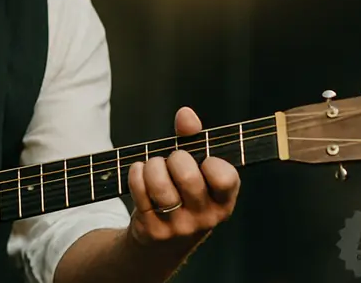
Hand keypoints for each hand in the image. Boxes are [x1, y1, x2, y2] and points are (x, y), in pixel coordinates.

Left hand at [126, 107, 239, 244]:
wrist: (160, 245)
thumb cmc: (182, 195)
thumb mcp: (195, 171)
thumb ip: (193, 139)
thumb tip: (186, 114)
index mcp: (223, 202)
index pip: (224, 178)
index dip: (210, 162)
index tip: (202, 160)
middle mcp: (205, 218)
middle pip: (187, 176)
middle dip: (175, 158)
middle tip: (172, 160)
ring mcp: (178, 227)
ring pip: (160, 184)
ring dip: (152, 166)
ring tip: (154, 167)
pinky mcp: (153, 230)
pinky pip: (139, 190)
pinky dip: (136, 174)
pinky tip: (139, 174)